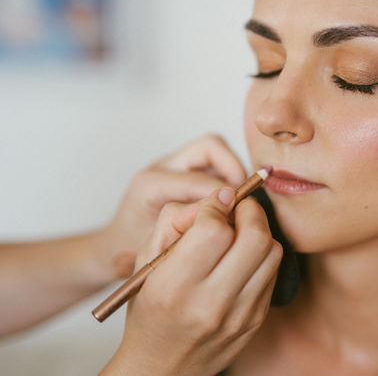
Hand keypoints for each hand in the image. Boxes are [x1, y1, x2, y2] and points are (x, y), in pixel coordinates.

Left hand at [94, 135, 245, 281]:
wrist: (116, 245)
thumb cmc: (131, 248)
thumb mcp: (157, 246)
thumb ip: (186, 228)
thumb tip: (226, 217)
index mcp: (149, 184)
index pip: (196, 179)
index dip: (222, 194)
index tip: (237, 212)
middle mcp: (162, 167)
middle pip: (209, 146)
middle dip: (232, 167)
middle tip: (243, 197)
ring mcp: (175, 165)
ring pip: (215, 149)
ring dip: (233, 170)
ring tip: (240, 199)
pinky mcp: (185, 169)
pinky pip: (215, 161)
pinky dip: (229, 176)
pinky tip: (232, 201)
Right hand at [102, 188, 282, 375]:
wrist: (163, 366)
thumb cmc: (150, 310)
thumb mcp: (146, 261)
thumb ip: (175, 220)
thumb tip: (217, 196)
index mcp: (174, 287)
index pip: (214, 230)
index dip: (217, 205)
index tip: (214, 202)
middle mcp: (210, 304)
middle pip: (254, 237)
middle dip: (249, 210)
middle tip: (237, 208)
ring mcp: (239, 315)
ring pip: (272, 251)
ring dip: (259, 230)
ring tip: (240, 231)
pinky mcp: (256, 319)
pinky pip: (274, 272)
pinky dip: (263, 254)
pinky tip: (244, 256)